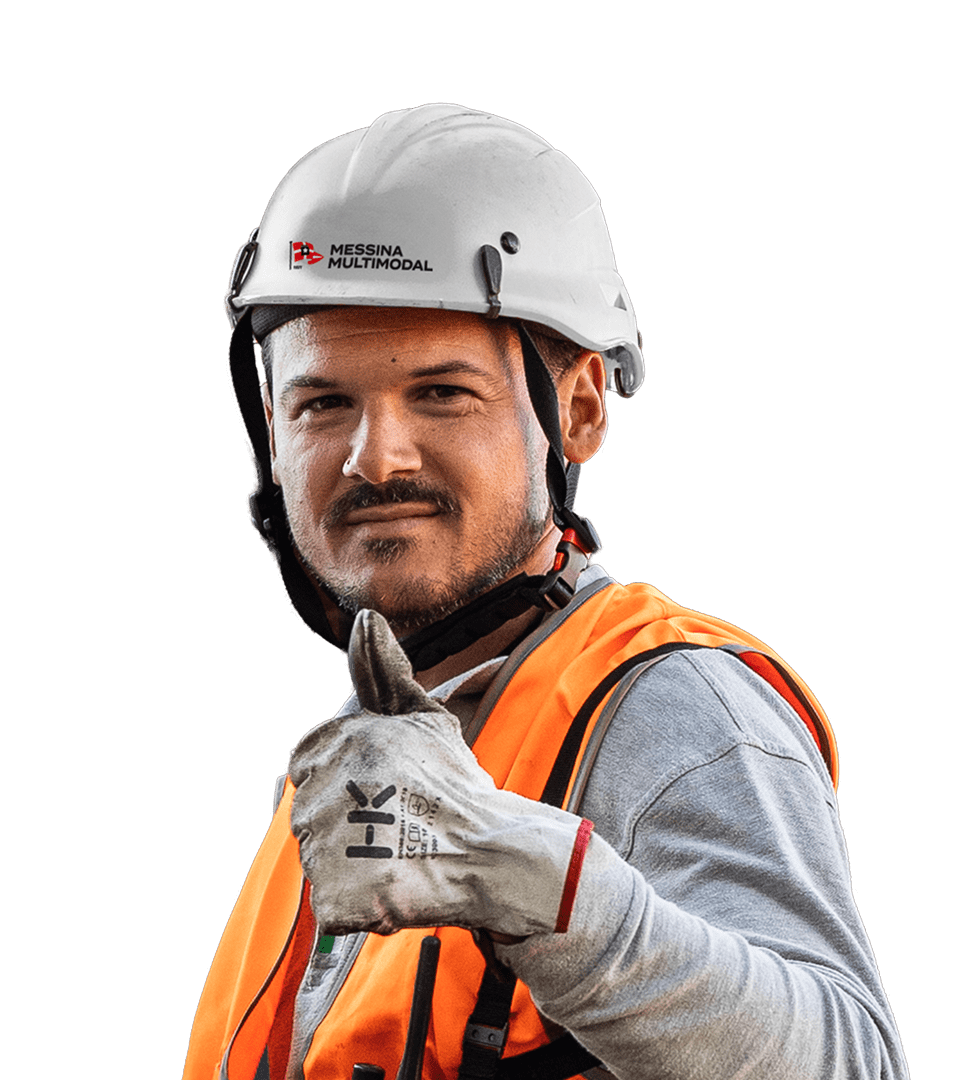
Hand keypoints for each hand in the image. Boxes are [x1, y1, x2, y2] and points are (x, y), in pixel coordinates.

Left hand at [287, 609, 587, 937]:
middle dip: (347, 817)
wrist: (492, 853)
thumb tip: (368, 620)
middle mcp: (319, 792)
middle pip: (310, 811)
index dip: (348, 777)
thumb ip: (384, 671)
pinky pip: (330, 902)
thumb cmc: (457, 785)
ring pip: (319, 855)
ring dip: (352, 857)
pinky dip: (357, 899)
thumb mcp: (423, 718)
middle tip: (396, 820)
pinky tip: (391, 882)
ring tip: (397, 851)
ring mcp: (321, 849)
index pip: (308, 762)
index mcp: (336, 745)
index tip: (384, 787)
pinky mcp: (331, 898)